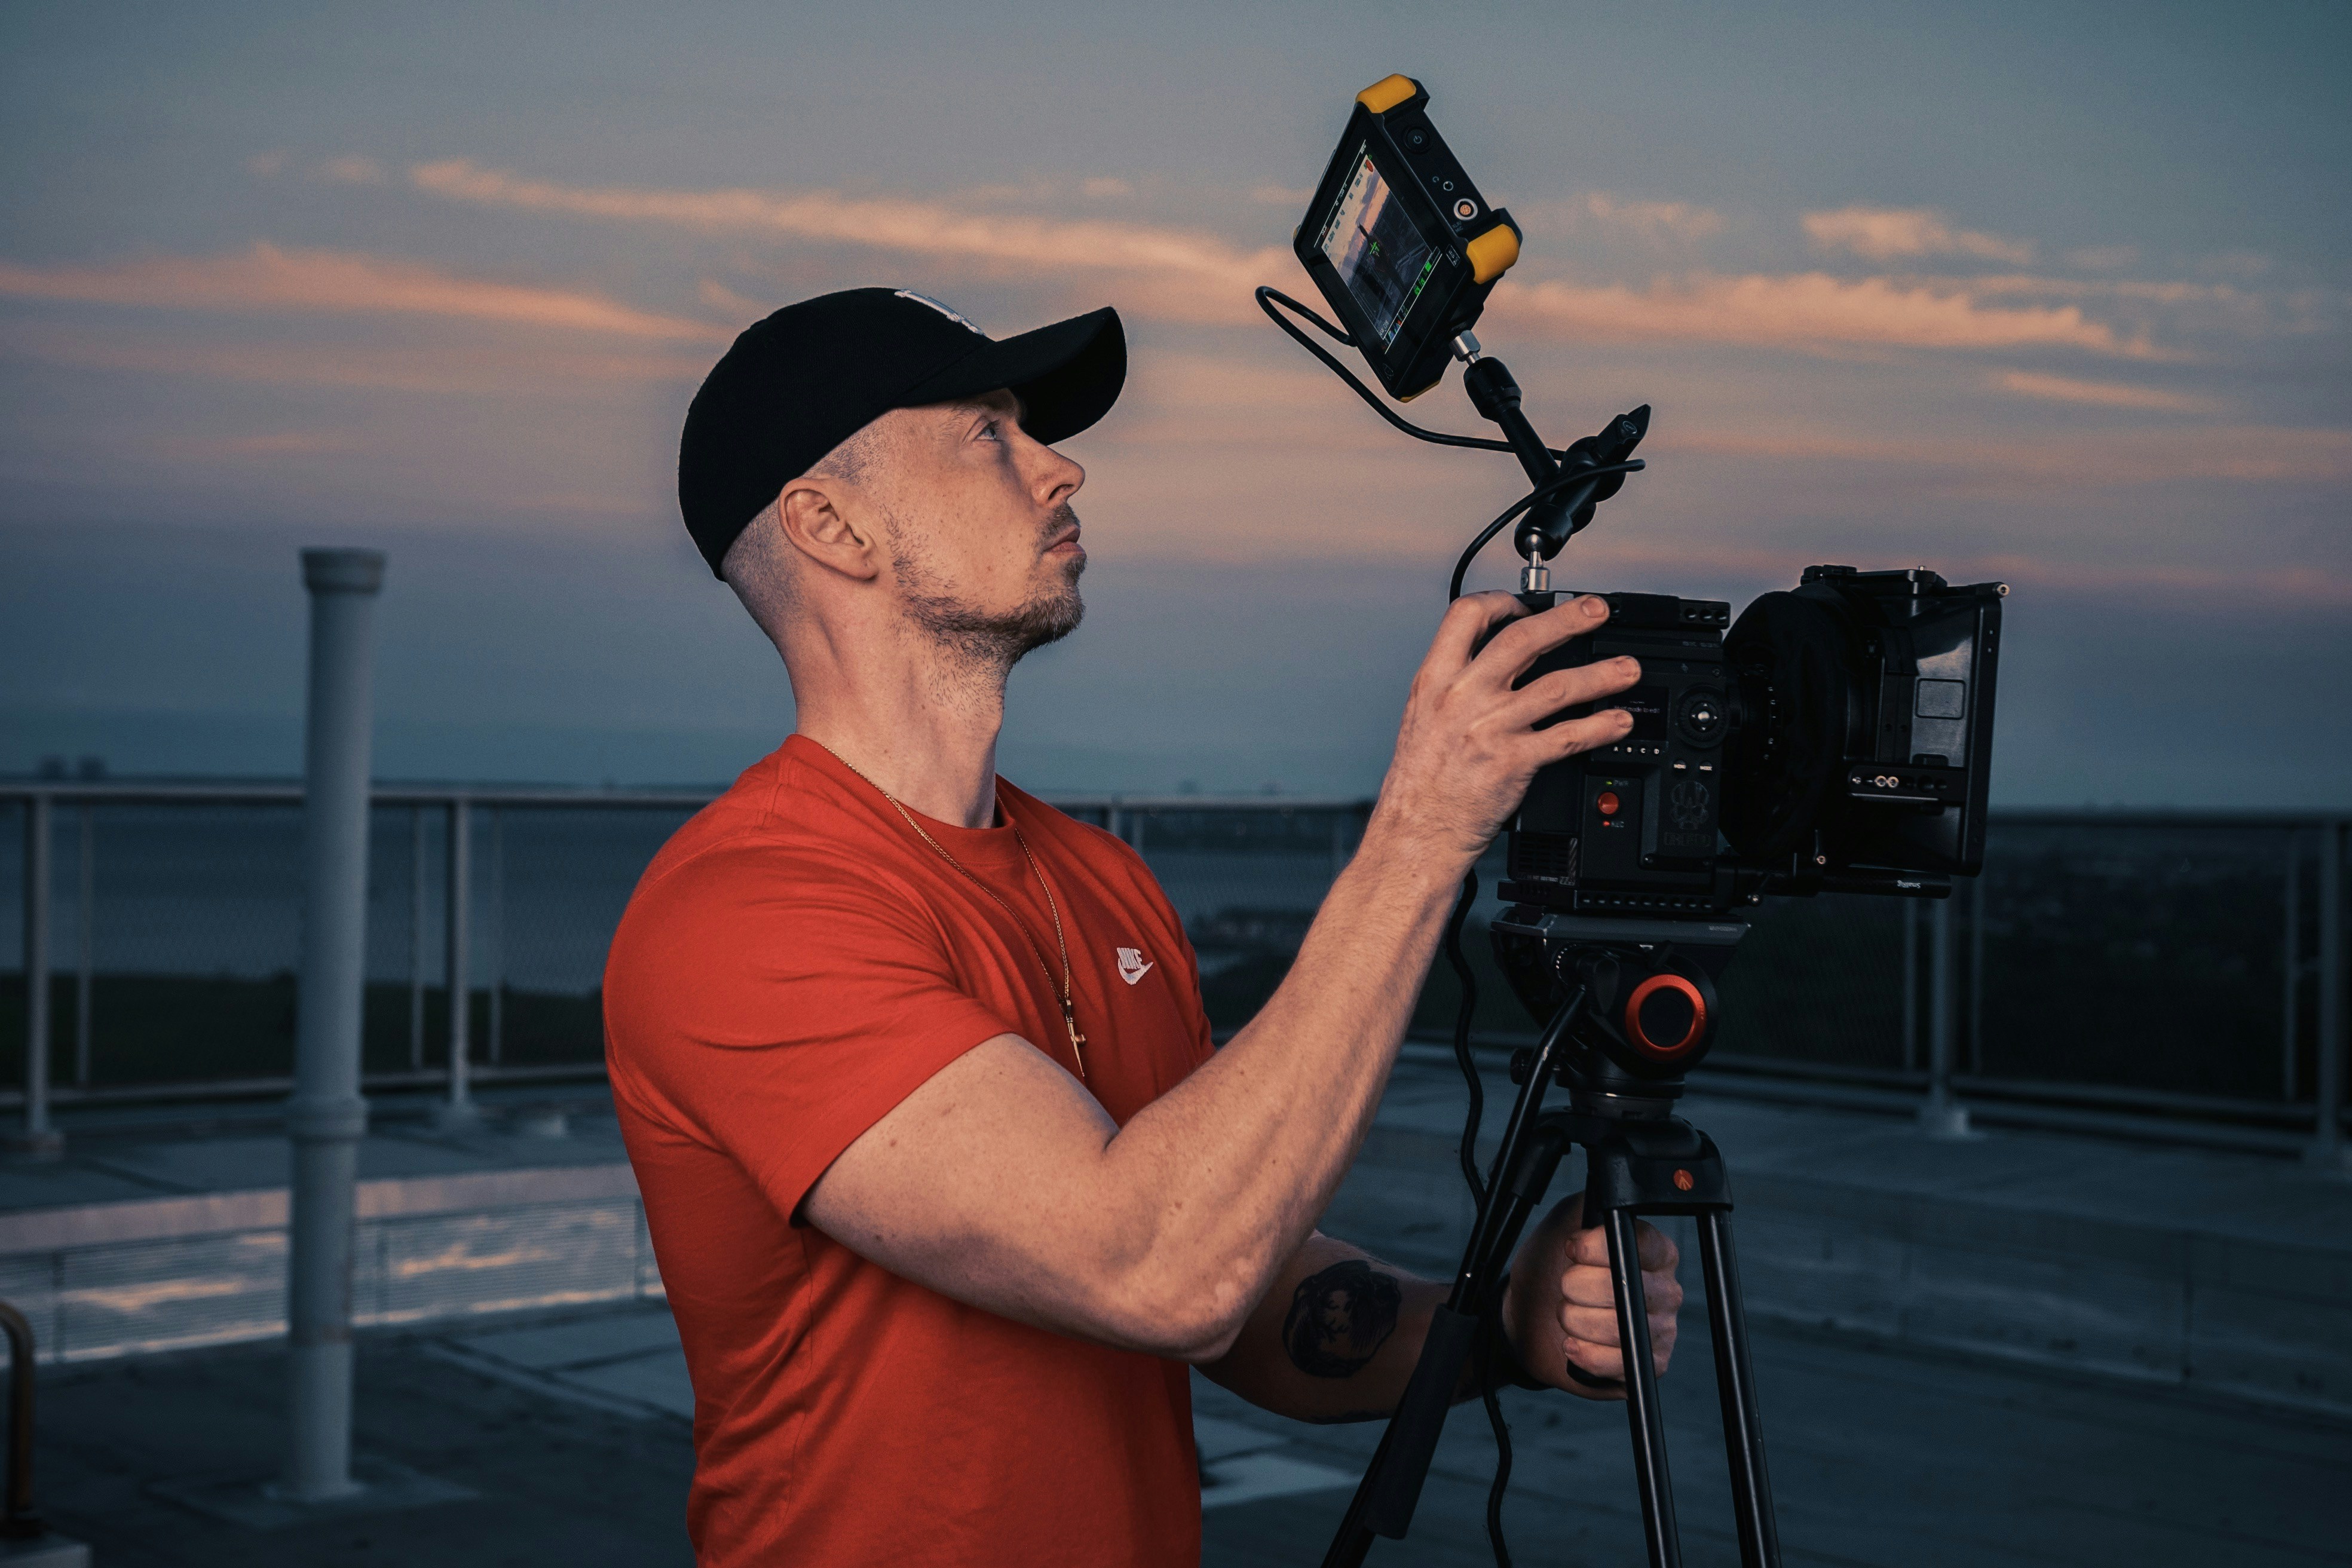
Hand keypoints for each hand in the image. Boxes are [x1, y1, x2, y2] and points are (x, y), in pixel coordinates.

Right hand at [1372, 593, 1640, 863]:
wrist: (1416, 832)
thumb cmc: (1419, 782)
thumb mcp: (1422, 718)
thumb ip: (1456, 686)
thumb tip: (1493, 664)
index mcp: (1435, 681)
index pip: (1466, 617)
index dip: (1500, 601)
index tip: (1524, 604)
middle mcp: (1463, 698)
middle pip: (1522, 639)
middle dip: (1567, 619)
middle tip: (1596, 611)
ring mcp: (1491, 728)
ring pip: (1556, 687)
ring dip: (1600, 674)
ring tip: (1627, 668)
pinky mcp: (1514, 762)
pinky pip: (1568, 738)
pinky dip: (1600, 727)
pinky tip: (1619, 721)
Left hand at [1501, 1191, 1681, 1400]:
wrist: (1535, 1315)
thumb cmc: (1554, 1266)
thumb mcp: (1565, 1224)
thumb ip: (1586, 1213)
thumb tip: (1601, 1214)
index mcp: (1655, 1252)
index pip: (1640, 1244)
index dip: (1597, 1249)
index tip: (1572, 1249)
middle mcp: (1665, 1290)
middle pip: (1622, 1287)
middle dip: (1576, 1286)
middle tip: (1566, 1287)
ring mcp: (1660, 1330)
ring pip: (1616, 1328)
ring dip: (1576, 1321)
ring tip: (1567, 1315)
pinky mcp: (1646, 1365)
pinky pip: (1617, 1364)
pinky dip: (1585, 1354)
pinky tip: (1573, 1344)